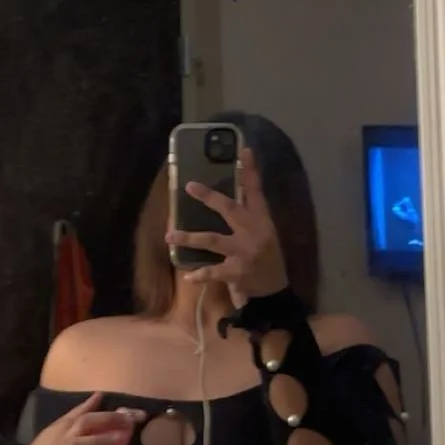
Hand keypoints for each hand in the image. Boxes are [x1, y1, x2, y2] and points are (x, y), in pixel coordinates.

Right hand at [12, 393, 144, 444]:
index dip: (111, 412)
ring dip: (99, 443)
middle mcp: (62, 438)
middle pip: (85, 423)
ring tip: (119, 442)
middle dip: (108, 421)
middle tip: (130, 422)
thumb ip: (79, 412)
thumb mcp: (59, 428)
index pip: (88, 413)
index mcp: (64, 426)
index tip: (134, 413)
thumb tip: (99, 395)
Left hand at [168, 147, 287, 306]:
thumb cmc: (267, 261)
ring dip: (189, 238)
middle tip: (190, 186)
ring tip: (169, 235)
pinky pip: (212, 271)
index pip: (256, 191)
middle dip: (209, 197)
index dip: (251, 171)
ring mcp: (244, 252)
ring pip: (212, 240)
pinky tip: (188, 275)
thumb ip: (247, 219)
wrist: (275, 294)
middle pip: (229, 209)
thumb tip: (221, 201)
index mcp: (262, 221)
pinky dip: (199, 274)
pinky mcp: (236, 272)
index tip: (245, 150)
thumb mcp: (264, 236)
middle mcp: (254, 232)